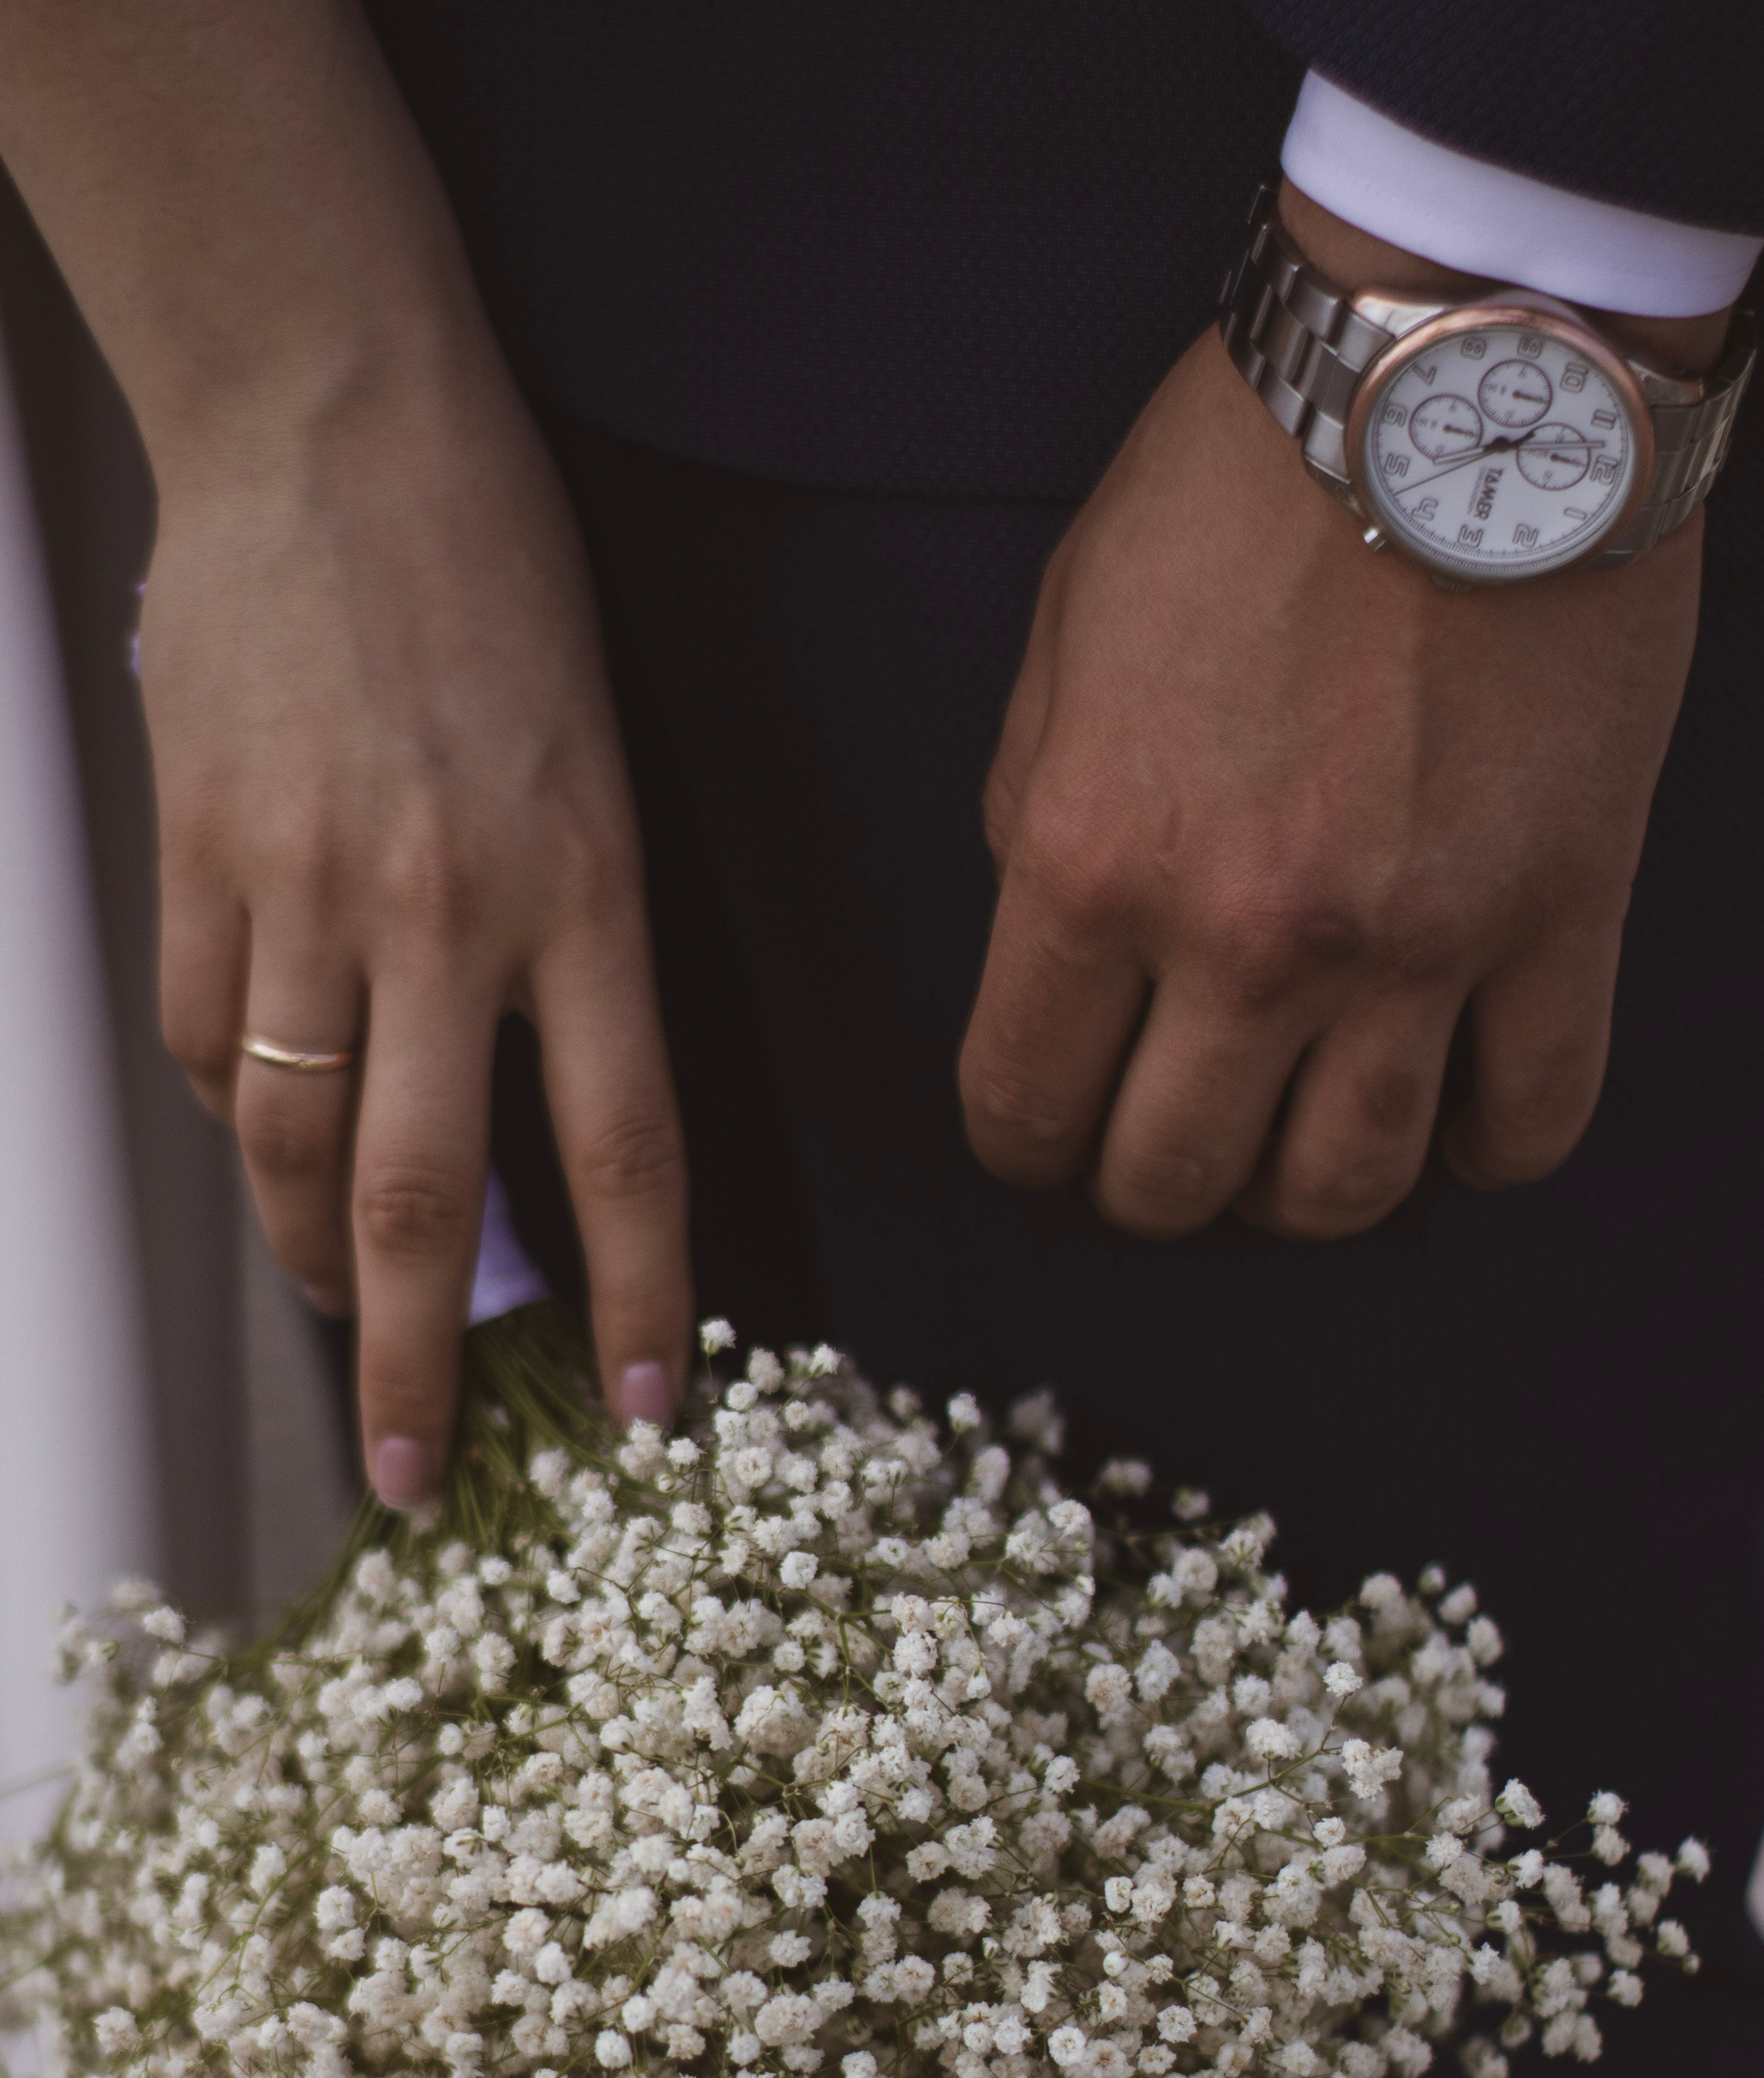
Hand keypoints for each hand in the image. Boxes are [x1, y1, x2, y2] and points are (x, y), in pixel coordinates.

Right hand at [147, 352, 689, 1504]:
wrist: (333, 422)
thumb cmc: (493, 581)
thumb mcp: (592, 763)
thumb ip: (572, 947)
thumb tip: (518, 1124)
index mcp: (584, 887)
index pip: (626, 1144)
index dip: (639, 1297)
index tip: (644, 1407)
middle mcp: (448, 912)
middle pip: (424, 1193)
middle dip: (414, 1361)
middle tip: (407, 1471)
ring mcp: (307, 889)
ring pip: (291, 1143)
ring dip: (308, 1259)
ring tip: (331, 1314)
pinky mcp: (199, 857)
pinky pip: (208, 1041)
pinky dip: (236, 1109)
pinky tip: (259, 1125)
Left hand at [962, 199, 1715, 1241]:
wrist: (1457, 371)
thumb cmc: (1242, 489)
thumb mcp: (1063, 648)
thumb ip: (1043, 825)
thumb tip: (1057, 963)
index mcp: (1099, 865)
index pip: (1023, 1106)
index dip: (1023, 1143)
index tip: (1045, 1131)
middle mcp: (1249, 935)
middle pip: (1176, 1178)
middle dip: (1147, 1184)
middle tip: (1164, 1137)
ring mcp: (1418, 940)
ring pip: (1346, 1188)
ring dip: (1301, 1195)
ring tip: (1296, 1144)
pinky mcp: (1564, 912)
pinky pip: (1531, 1117)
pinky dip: (1485, 1151)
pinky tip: (1453, 1120)